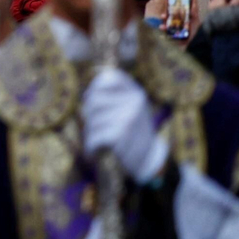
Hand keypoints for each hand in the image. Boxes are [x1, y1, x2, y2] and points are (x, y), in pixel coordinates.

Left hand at [81, 67, 168, 183]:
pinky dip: (90, 146)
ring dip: (90, 132)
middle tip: (95, 128)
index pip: (107, 78)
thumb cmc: (135, 133)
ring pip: (91, 119)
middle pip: (93, 100)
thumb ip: (114, 95)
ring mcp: (127, 116)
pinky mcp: (120, 133)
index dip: (95, 88)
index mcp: (136, 92)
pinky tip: (94, 151)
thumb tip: (90, 85)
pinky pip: (93, 136)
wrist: (149, 161)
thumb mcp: (131, 108)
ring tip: (99, 140)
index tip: (91, 100)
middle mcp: (134, 100)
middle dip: (89, 115)